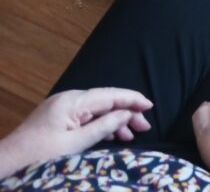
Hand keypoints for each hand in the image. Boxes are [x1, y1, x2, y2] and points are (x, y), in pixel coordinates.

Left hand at [0, 88, 152, 176]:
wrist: (8, 161)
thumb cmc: (40, 154)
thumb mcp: (76, 143)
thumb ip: (104, 126)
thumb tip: (127, 113)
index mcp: (72, 102)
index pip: (110, 95)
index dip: (132, 99)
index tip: (150, 106)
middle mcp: (68, 99)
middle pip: (105, 100)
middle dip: (126, 112)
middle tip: (144, 127)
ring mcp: (62, 106)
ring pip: (97, 109)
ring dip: (115, 120)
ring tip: (131, 134)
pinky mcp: (58, 116)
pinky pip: (86, 115)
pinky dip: (101, 123)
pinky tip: (112, 135)